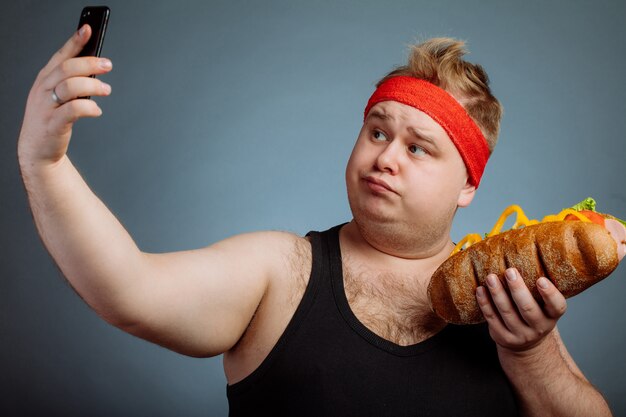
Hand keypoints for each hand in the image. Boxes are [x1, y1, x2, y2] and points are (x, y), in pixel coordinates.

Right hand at [17, 24, 111, 170]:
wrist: (37, 149)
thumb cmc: (51, 119)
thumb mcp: (57, 96)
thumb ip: (72, 82)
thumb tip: (96, 69)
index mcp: (45, 79)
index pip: (60, 55)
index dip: (74, 42)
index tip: (88, 29)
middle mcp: (43, 89)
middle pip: (67, 69)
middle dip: (90, 64)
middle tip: (107, 65)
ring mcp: (46, 106)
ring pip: (70, 87)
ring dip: (92, 86)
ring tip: (106, 89)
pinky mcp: (53, 124)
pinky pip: (73, 110)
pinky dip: (89, 108)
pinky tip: (97, 110)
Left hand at [475, 268, 566, 352]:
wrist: (527, 344)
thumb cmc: (534, 313)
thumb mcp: (543, 305)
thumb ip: (537, 288)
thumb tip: (524, 254)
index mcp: (551, 316)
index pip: (557, 306)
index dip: (550, 294)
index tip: (541, 280)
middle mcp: (538, 327)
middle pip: (527, 308)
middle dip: (517, 289)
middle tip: (509, 271)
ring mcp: (520, 334)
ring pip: (507, 312)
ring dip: (497, 293)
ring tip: (490, 277)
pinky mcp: (503, 337)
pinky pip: (492, 318)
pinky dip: (485, 303)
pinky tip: (481, 290)